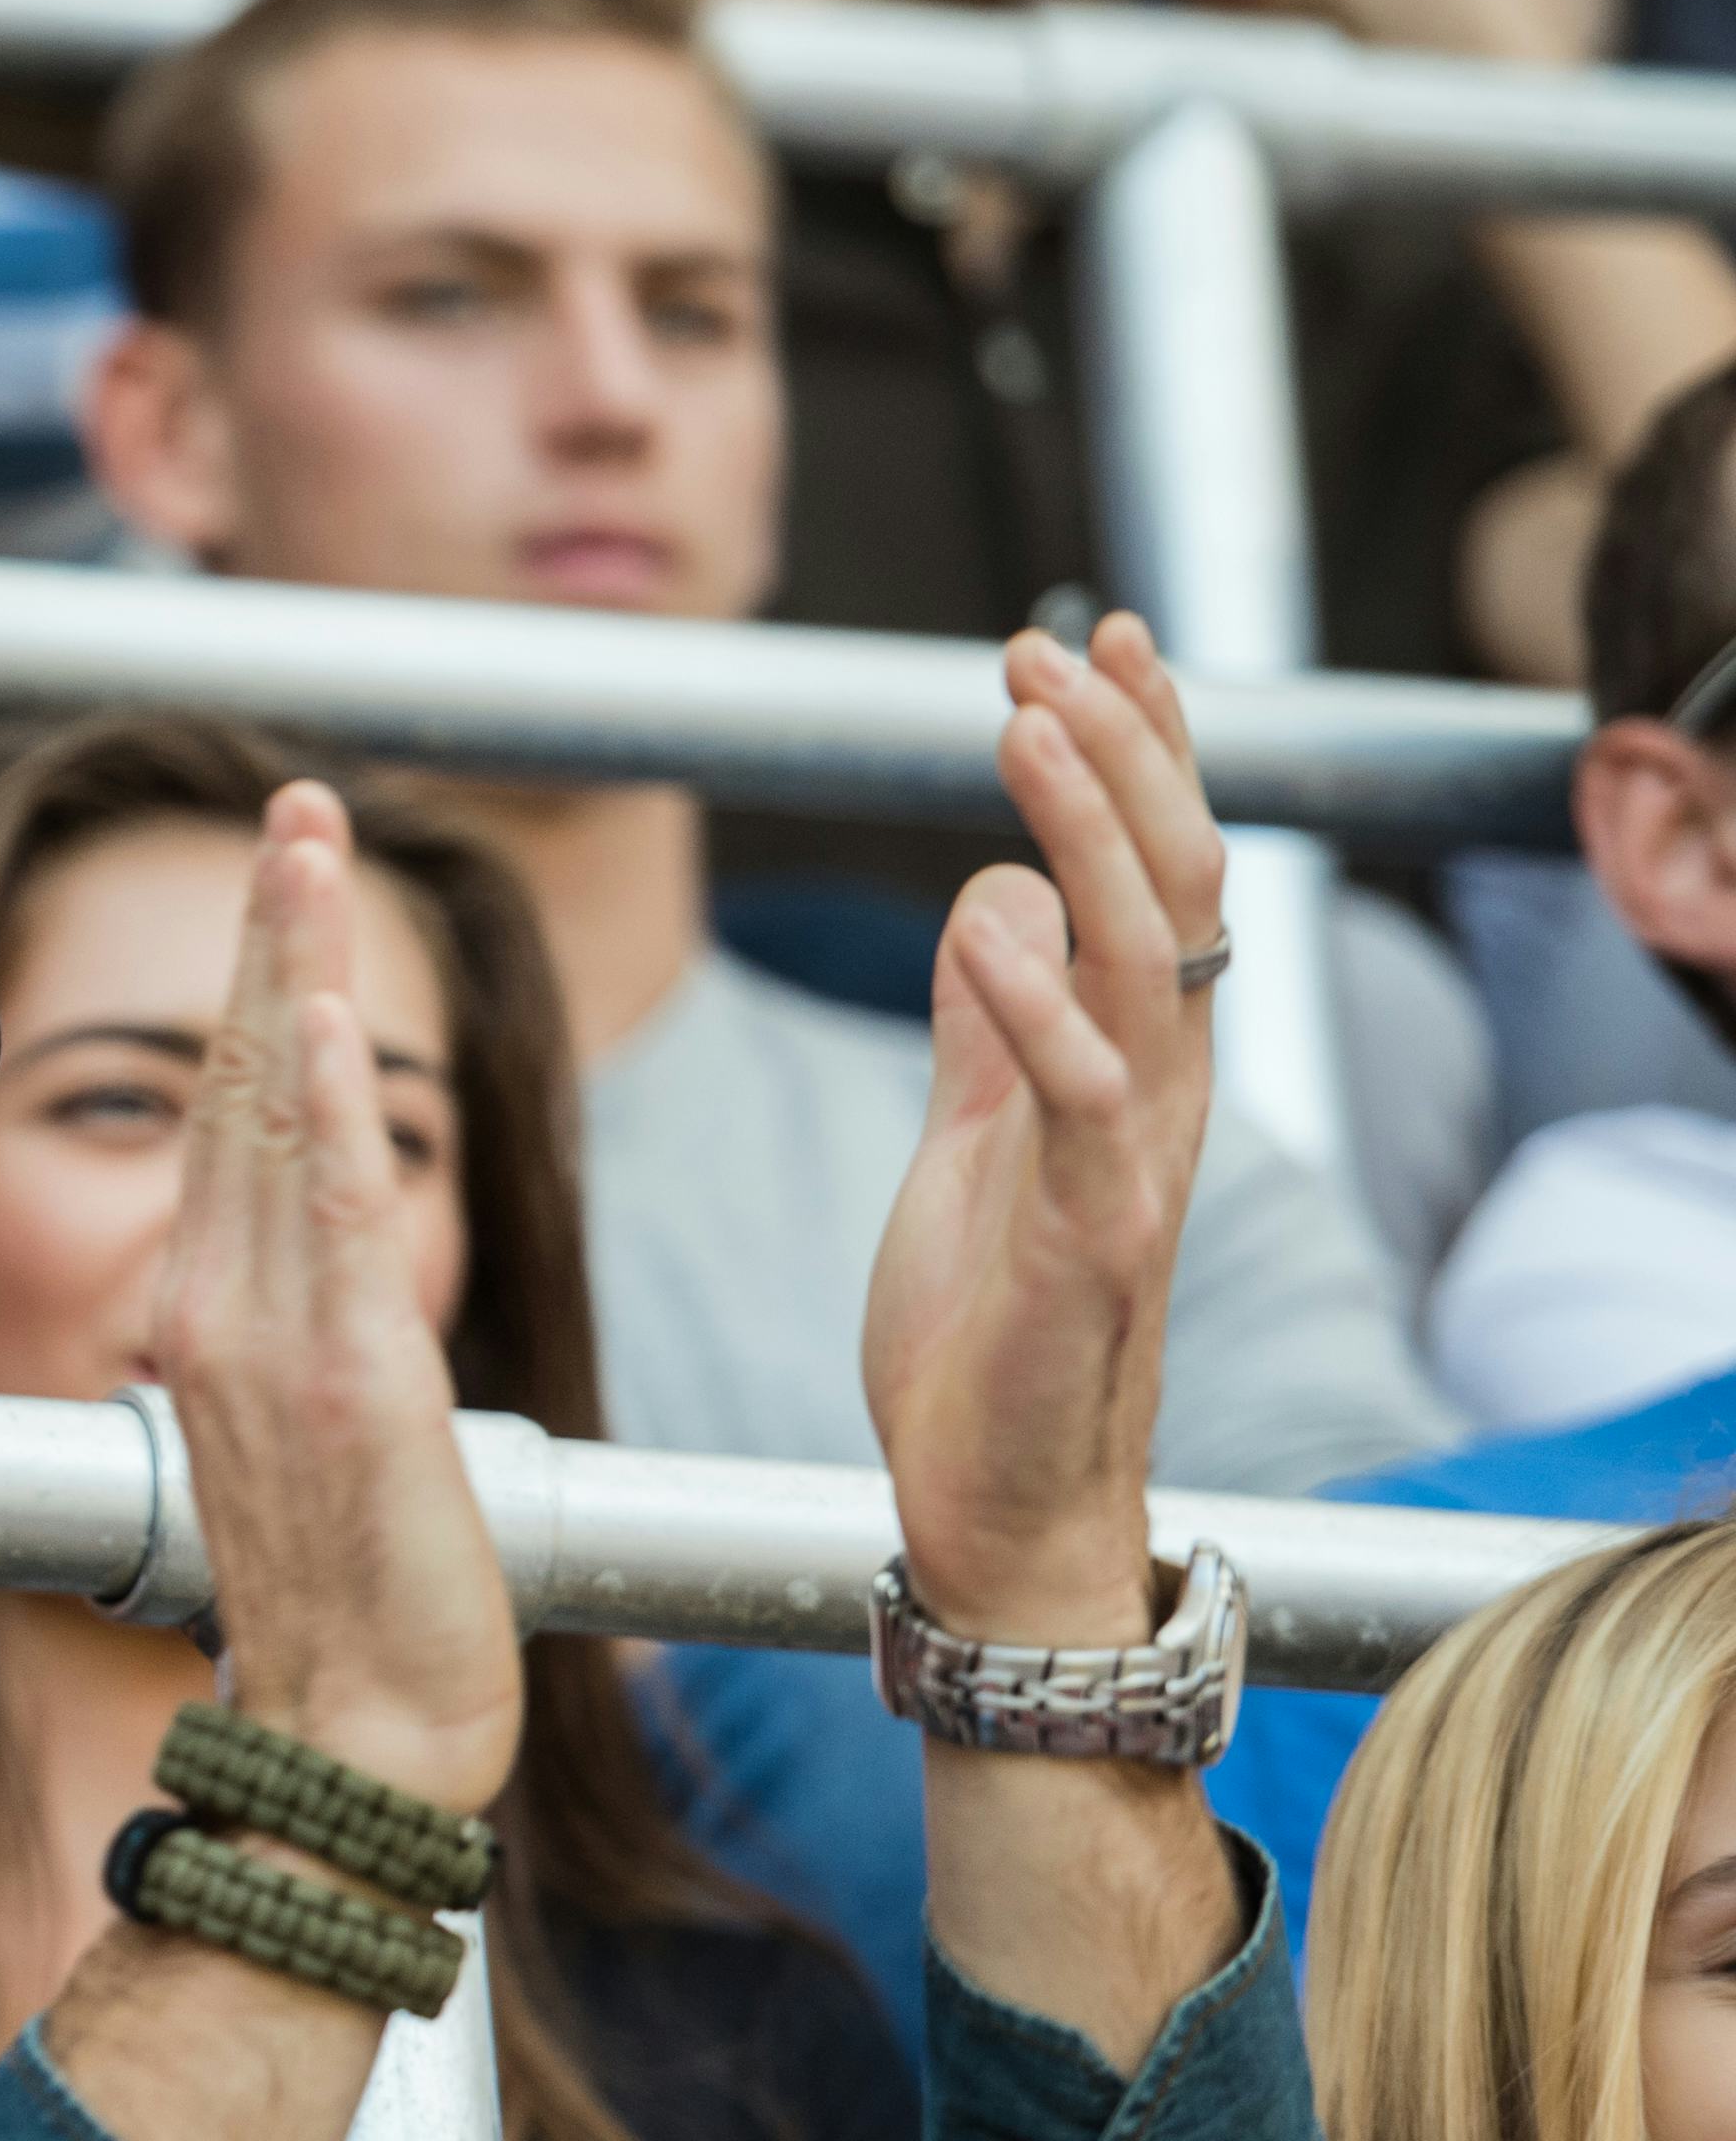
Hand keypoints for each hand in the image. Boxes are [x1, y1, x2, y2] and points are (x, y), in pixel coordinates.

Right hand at [151, 788, 524, 1819]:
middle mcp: (220, 1310)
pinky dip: (327, 1114)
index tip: (295, 871)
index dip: (268, 982)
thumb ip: (295, 1344)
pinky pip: (332, 1224)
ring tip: (311, 841)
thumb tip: (299, 1290)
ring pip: (279, 1116)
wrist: (358, 1739)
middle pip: (244, 1080)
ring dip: (295, 967)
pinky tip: (327, 1019)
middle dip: (273, 930)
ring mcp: (273, 1345)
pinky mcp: (349, 1387)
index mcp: (213, 1316)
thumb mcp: (305, 1446)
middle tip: (300, 802)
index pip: (237, 1114)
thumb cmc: (350, 1612)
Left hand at [862, 621, 1216, 1647]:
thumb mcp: (970, 1144)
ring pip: (1140, 960)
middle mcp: (1157, 1093)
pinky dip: (1033, 1002)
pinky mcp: (1088, 1236)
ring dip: (1086, 832)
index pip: (1156, 874)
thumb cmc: (985, 1332)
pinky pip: (1078, 1096)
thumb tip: (986, 895)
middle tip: (1049, 648)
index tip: (1093, 640)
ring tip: (1022, 725)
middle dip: (1119, 755)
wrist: (995, 1500)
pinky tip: (980, 922)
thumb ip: (986, 1027)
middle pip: (1170, 885)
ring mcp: (1133, 1161)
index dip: (1137, 754)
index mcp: (1127, 1063)